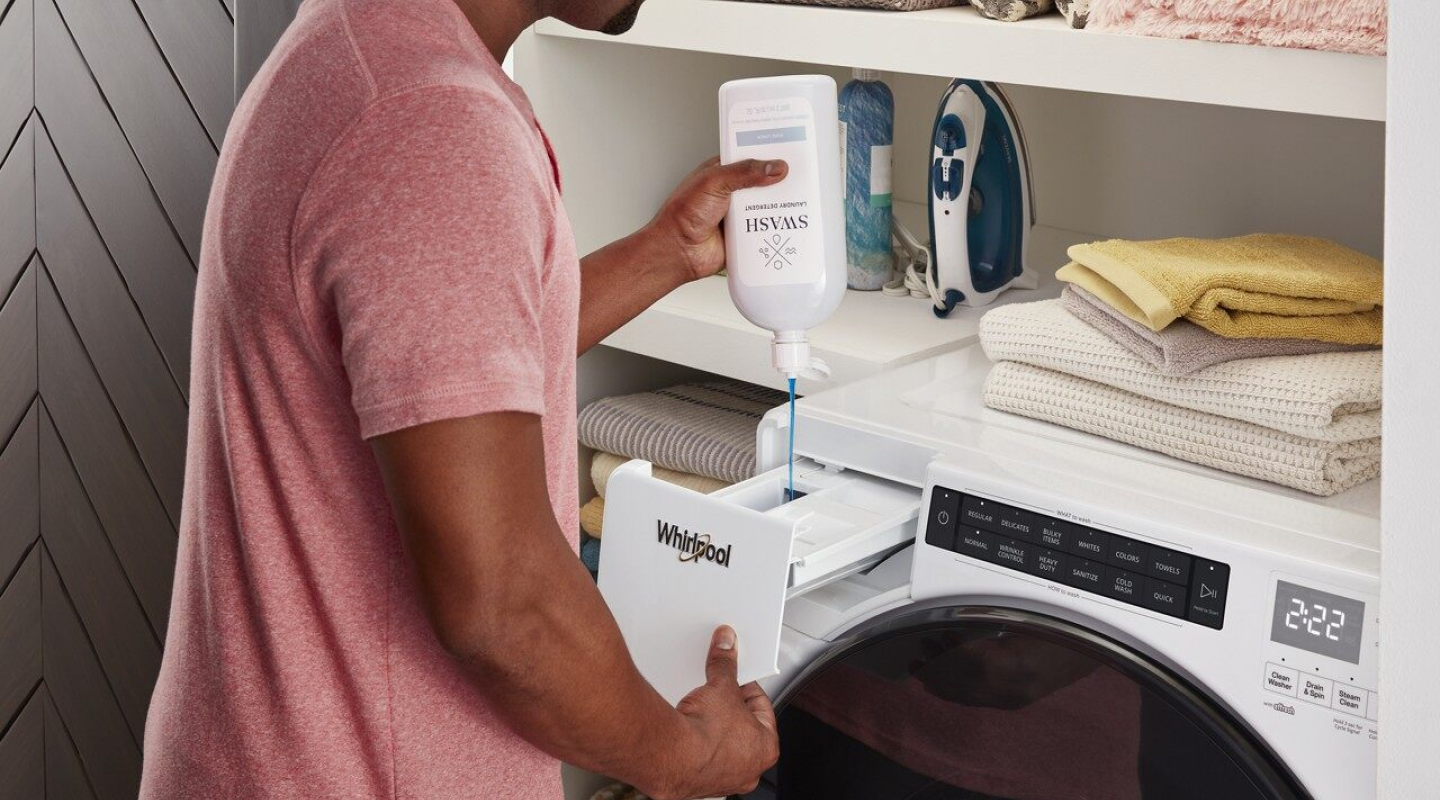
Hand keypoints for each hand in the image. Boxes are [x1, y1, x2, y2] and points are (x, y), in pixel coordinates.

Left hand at [647, 157, 788, 282]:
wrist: (678, 250)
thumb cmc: (683, 214)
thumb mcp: (714, 182)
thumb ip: (744, 172)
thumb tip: (774, 167)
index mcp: (723, 171)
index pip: (750, 155)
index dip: (768, 151)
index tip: (791, 146)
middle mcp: (733, 190)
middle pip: (764, 180)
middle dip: (781, 178)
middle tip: (802, 173)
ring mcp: (740, 212)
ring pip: (768, 204)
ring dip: (781, 202)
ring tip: (801, 195)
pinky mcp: (746, 232)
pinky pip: (766, 226)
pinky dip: (777, 224)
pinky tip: (789, 220)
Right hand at [662, 626, 779, 799]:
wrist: (670, 756)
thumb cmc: (705, 734)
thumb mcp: (721, 686)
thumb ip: (725, 664)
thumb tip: (726, 646)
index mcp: (767, 747)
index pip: (761, 707)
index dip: (745, 686)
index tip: (734, 677)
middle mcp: (750, 770)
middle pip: (743, 726)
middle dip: (730, 708)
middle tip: (716, 693)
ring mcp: (726, 780)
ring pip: (724, 745)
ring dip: (714, 728)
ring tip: (700, 712)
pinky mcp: (700, 784)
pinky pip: (704, 758)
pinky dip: (698, 745)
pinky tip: (688, 731)